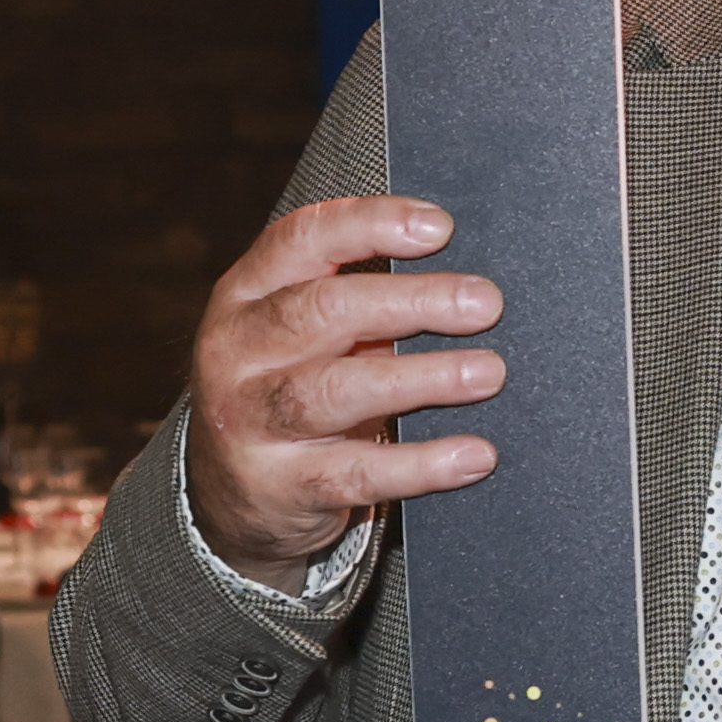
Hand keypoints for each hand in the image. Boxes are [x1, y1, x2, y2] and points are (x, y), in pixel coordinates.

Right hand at [182, 194, 505, 582]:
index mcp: (245, 294)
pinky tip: (475, 454)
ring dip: (423, 378)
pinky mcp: (280, 487)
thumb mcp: (302, 334)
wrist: (233, 497)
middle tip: (485, 303)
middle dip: (412, 301)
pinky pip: (358, 473)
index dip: (370, 224)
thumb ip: (358, 298)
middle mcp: (236, 351)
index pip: (302, 239)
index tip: (440, 227)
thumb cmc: (291, 388)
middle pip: (323, 310)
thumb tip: (465, 283)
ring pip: (336, 390)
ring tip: (489, 373)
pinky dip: (423, 464)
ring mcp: (249, 421)